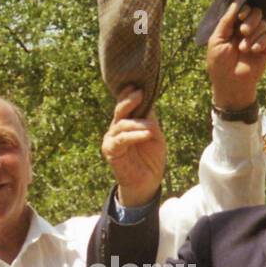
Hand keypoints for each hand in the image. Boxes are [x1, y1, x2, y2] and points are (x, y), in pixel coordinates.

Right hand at [102, 88, 166, 207]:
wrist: (147, 182)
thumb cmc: (151, 158)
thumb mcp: (154, 135)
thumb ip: (150, 120)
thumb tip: (149, 103)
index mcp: (126, 122)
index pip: (125, 104)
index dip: (129, 94)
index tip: (139, 84)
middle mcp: (116, 128)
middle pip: (120, 110)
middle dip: (129, 101)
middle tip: (139, 93)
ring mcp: (112, 139)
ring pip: (122, 124)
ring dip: (138, 124)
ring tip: (152, 128)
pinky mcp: (110, 151)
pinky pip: (122, 140)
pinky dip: (135, 135)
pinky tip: (146, 134)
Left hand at [208, 3, 265, 110]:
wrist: (230, 84)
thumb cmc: (219, 64)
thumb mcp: (217, 40)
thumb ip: (226, 21)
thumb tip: (235, 3)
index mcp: (234, 26)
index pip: (244, 9)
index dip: (244, 9)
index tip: (240, 17)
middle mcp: (247, 30)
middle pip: (256, 12)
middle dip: (250, 19)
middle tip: (243, 31)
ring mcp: (258, 39)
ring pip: (263, 24)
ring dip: (253, 34)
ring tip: (243, 49)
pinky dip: (261, 42)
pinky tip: (253, 51)